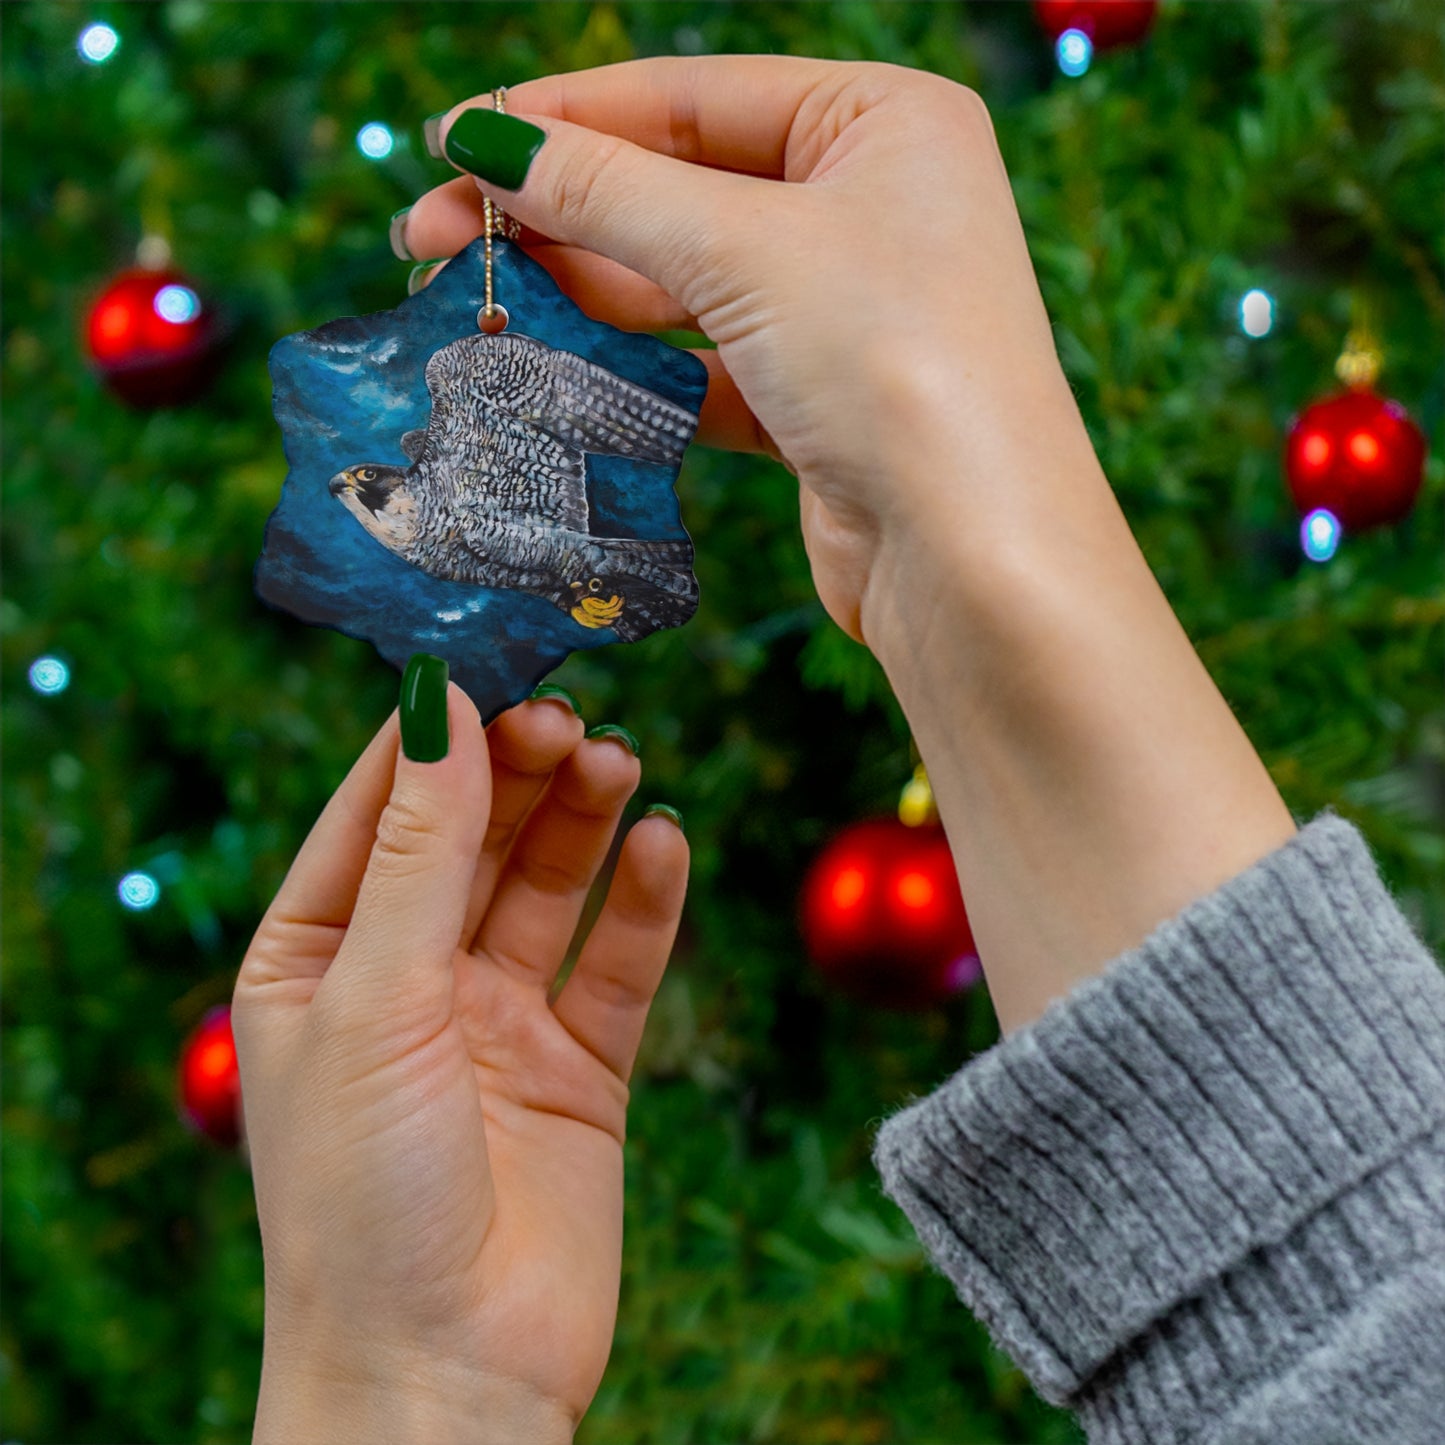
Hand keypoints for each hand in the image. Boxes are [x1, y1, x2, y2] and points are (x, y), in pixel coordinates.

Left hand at [232, 683, 686, 1441]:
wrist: (446, 1378)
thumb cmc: (363, 1198)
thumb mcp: (375, 1000)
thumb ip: (419, 851)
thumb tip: (438, 705)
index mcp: (318, 959)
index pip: (376, 811)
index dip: (432, 735)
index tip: (490, 659)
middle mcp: (408, 980)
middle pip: (473, 837)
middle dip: (519, 771)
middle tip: (572, 713)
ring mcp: (497, 1022)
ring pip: (549, 886)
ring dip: (584, 820)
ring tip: (621, 761)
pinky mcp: (579, 1067)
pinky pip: (617, 962)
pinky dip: (644, 902)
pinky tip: (664, 844)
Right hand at [402, 56, 1087, 643]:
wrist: (972, 559)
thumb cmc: (894, 366)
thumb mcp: (743, 249)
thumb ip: (609, 191)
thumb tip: (486, 141)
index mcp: (883, 121)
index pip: (689, 96)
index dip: (561, 117)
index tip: (451, 141)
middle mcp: (871, 203)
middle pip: (679, 187)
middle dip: (556, 210)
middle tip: (428, 233)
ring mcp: (845, 307)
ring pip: (684, 279)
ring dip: (581, 287)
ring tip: (475, 295)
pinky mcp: (818, 400)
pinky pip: (703, 362)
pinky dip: (632, 365)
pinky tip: (550, 362)